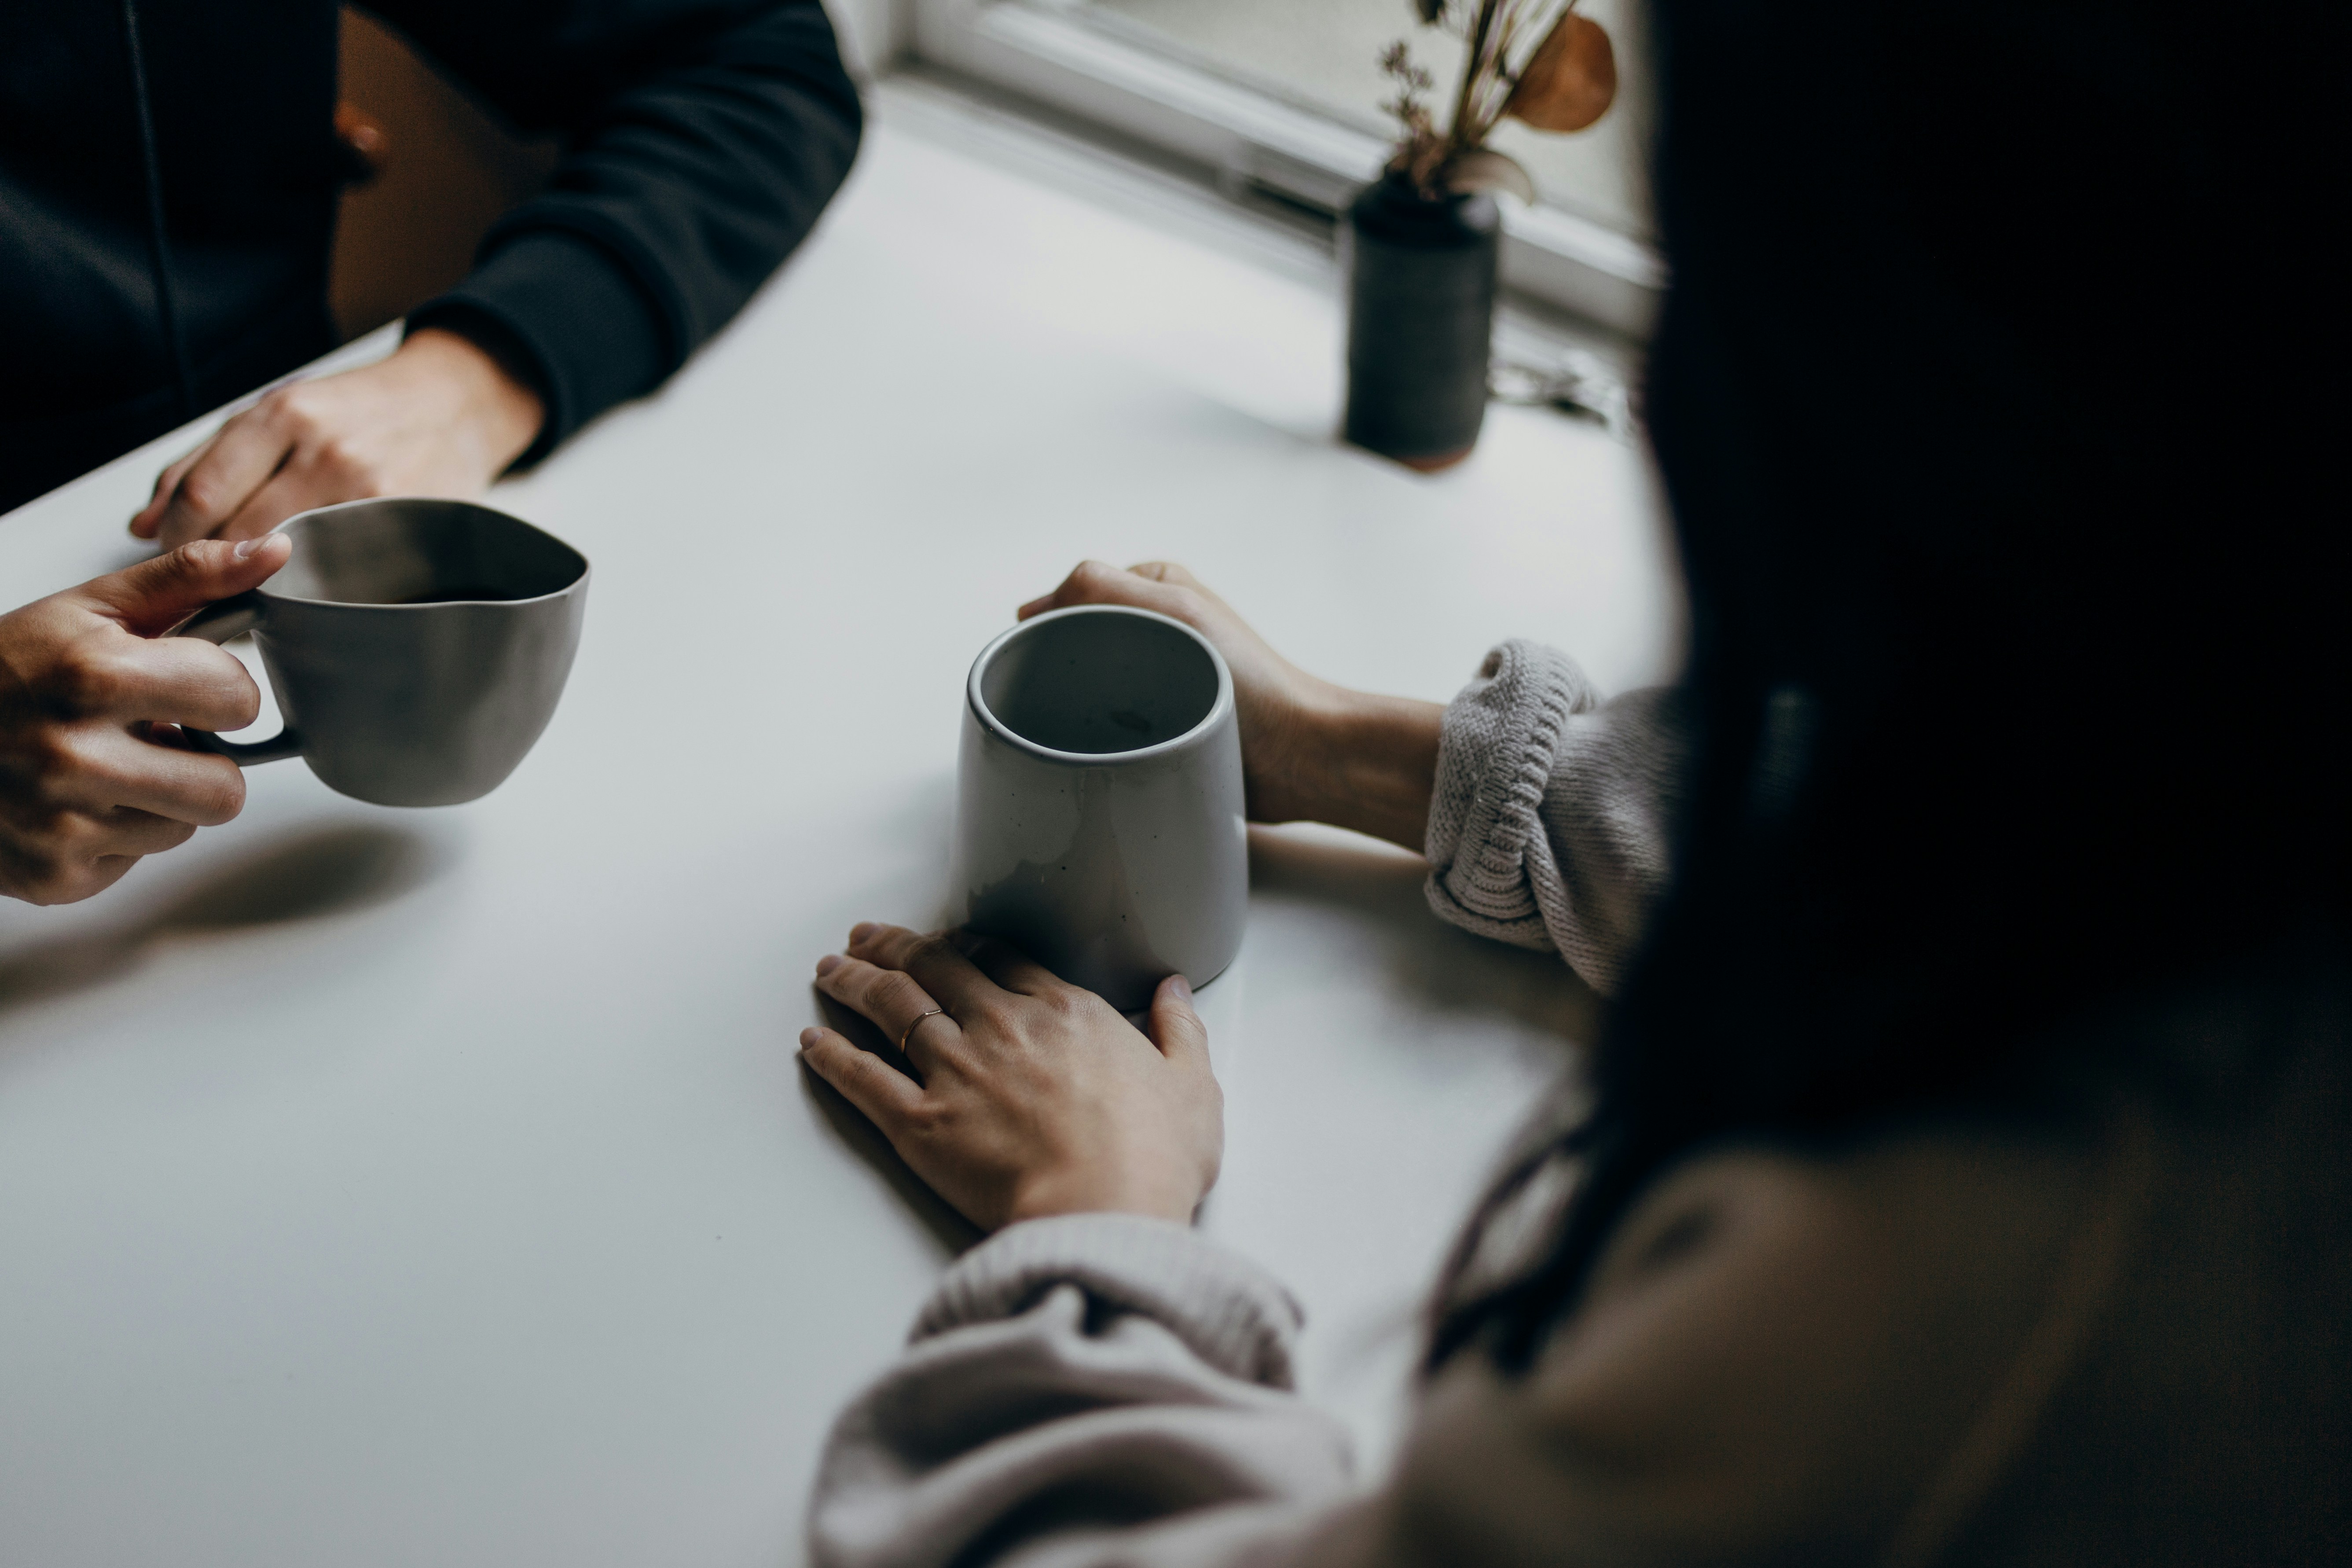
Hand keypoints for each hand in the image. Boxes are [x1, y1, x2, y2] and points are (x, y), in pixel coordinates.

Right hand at [0, 536, 291, 903]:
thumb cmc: (7, 669)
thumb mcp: (92, 609)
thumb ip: (191, 577)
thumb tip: (276, 550)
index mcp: (94, 676)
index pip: (237, 699)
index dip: (218, 691)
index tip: (180, 685)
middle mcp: (74, 755)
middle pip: (226, 788)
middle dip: (201, 761)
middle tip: (150, 736)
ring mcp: (61, 824)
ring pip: (186, 827)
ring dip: (161, 799)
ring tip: (105, 765)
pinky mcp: (54, 876)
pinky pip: (136, 861)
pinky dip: (115, 834)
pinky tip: (74, 802)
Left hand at [130, 328, 544, 549]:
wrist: (456, 403)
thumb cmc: (360, 410)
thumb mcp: (279, 410)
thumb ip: (205, 461)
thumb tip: (142, 525)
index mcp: (284, 413)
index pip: (202, 496)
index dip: (175, 538)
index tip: (172, 554)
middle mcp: (325, 450)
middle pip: (239, 535)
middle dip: (211, 567)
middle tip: (207, 580)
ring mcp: (369, 491)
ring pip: (288, 561)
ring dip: (259, 582)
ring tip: (255, 584)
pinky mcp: (404, 522)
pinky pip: (340, 571)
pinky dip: (313, 585)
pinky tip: (308, 583)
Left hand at [799, 922, 1222, 1231]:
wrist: (1105, 1213)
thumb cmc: (1154, 1159)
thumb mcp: (1193, 1087)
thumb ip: (1179, 1031)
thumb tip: (1174, 990)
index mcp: (1065, 1013)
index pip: (1000, 959)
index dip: (964, 944)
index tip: (945, 939)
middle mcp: (1002, 1028)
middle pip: (935, 968)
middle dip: (895, 945)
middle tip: (867, 935)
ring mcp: (956, 1071)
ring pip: (891, 1007)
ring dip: (854, 982)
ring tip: (830, 968)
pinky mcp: (920, 1124)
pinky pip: (862, 1079)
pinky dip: (832, 1056)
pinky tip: (811, 1041)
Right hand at [1021, 561, 1443, 851]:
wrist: (1300, 757)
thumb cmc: (1252, 682)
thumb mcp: (1176, 611)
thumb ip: (1103, 587)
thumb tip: (1033, 608)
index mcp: (1156, 589)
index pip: (1072, 596)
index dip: (1048, 627)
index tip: (1039, 662)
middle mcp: (1155, 630)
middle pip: (1074, 645)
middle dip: (1058, 672)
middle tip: (1056, 704)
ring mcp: (1157, 680)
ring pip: (1086, 690)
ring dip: (1076, 711)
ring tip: (1079, 732)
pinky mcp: (1162, 726)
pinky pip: (1108, 729)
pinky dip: (1097, 739)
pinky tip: (1095, 754)